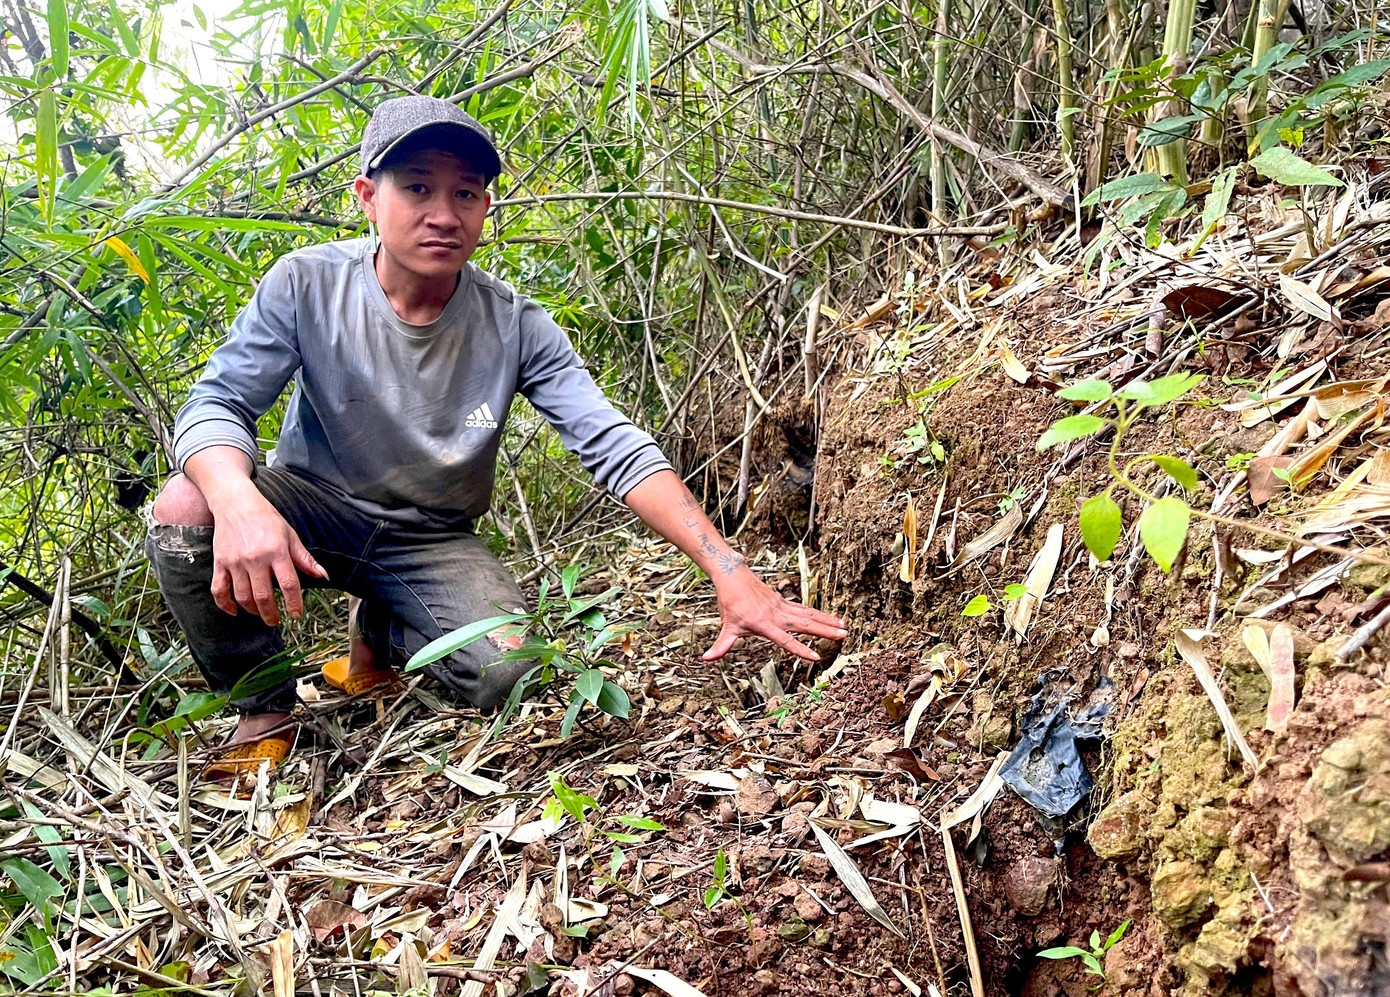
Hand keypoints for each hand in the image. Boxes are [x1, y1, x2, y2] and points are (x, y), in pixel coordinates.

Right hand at [209, 489, 326, 625]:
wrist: (235, 503)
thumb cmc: (266, 519)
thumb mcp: (290, 536)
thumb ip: (305, 559)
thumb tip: (323, 575)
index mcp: (276, 552)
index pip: (288, 584)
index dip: (294, 603)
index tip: (296, 615)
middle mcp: (255, 559)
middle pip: (263, 596)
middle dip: (271, 614)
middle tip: (276, 620)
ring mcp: (235, 562)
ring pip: (242, 597)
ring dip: (253, 610)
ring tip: (260, 613)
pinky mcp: (220, 563)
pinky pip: (219, 590)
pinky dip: (225, 604)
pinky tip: (234, 611)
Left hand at [702, 566, 847, 661]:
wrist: (734, 576)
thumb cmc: (730, 602)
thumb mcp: (726, 626)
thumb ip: (721, 646)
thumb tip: (706, 659)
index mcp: (764, 624)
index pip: (785, 640)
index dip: (800, 649)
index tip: (816, 657)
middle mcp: (777, 615)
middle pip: (805, 624)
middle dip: (825, 631)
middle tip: (843, 636)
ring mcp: (782, 607)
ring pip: (809, 615)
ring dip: (827, 621)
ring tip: (844, 627)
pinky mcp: (784, 602)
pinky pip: (804, 609)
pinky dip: (818, 614)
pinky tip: (829, 618)